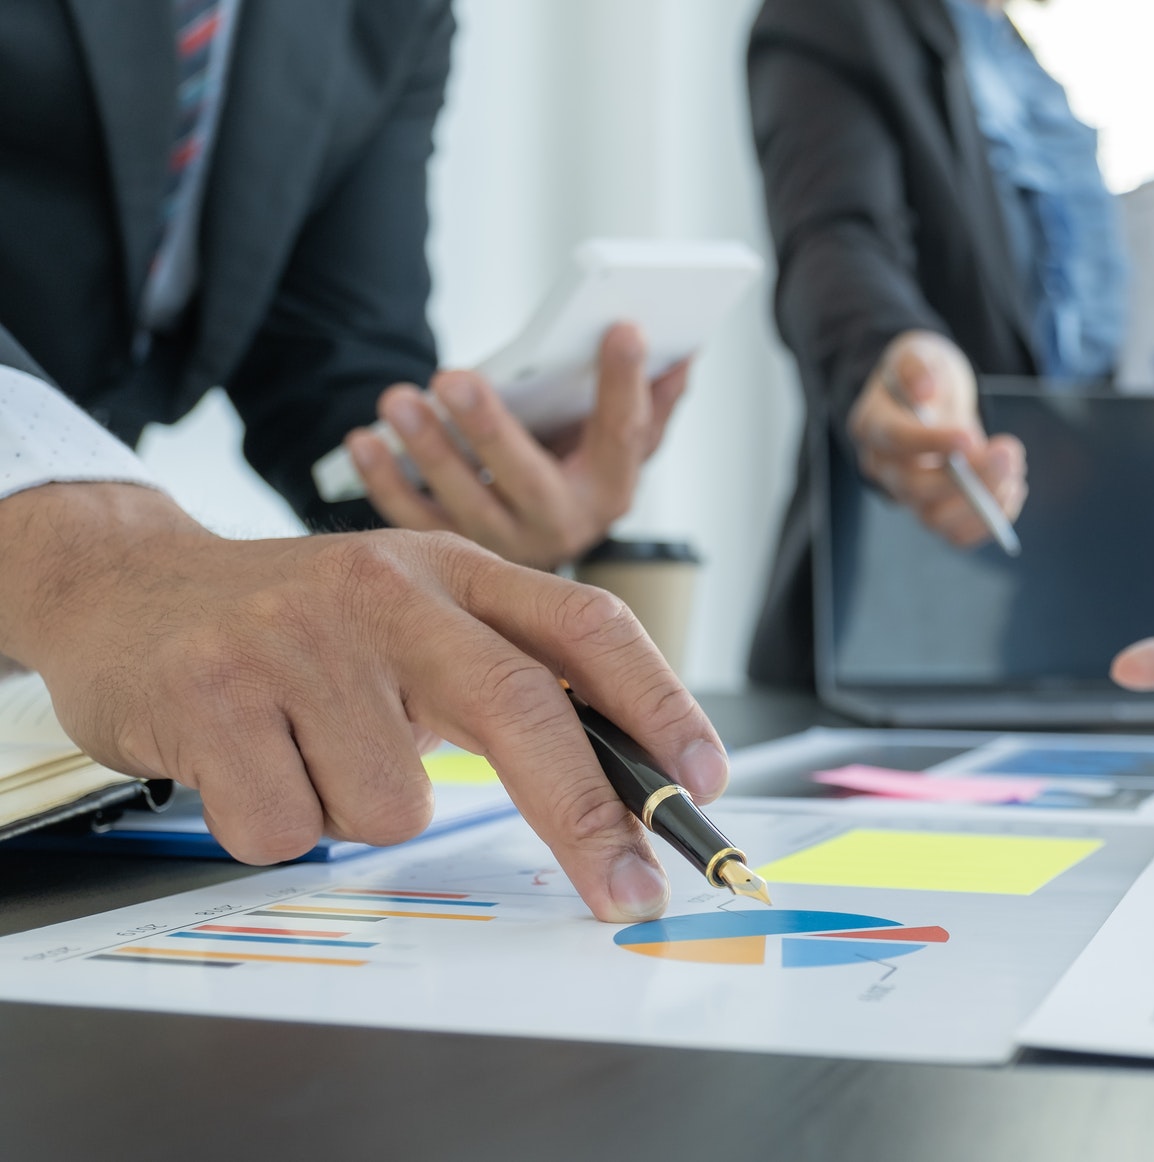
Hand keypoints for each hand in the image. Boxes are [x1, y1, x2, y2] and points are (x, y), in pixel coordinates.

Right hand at [0, 482, 729, 922]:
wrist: (127, 587)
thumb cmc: (298, 624)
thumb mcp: (410, 615)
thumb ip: (503, 677)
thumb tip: (624, 788)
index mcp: (449, 569)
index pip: (584, 625)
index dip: (660, 702)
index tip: (704, 779)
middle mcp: (383, 588)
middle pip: (520, 711)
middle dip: (587, 818)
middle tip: (630, 893)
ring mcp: (295, 638)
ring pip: (393, 806)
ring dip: (359, 810)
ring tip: (309, 749)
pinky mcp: (214, 695)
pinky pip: (293, 832)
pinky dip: (279, 822)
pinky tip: (250, 760)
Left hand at [347, 322, 687, 569]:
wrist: (532, 543)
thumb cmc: (573, 470)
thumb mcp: (616, 440)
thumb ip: (650, 401)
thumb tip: (683, 354)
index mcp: (611, 491)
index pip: (626, 436)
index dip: (625, 382)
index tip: (621, 325)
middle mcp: (563, 527)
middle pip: (528, 480)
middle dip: (489, 429)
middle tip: (453, 377)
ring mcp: (506, 545)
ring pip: (463, 503)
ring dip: (426, 451)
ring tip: (397, 400)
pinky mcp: (454, 554)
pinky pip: (413, 519)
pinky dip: (384, 481)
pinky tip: (363, 441)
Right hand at [848, 330, 1025, 547]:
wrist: (931, 397)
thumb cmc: (925, 374)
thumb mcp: (920, 353)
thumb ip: (918, 366)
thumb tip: (924, 389)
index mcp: (873, 425)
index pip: (895, 441)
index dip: (932, 443)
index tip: (970, 437)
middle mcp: (884, 467)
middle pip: (917, 488)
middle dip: (969, 477)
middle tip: (1008, 453)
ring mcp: (909, 495)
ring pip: (937, 518)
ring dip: (983, 502)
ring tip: (1015, 470)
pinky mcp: (935, 510)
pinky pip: (956, 533)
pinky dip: (988, 519)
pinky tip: (1013, 490)